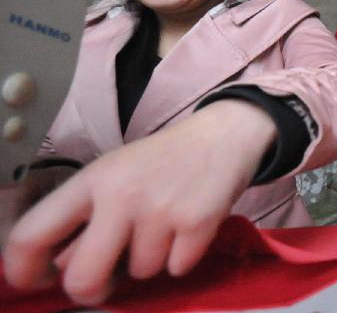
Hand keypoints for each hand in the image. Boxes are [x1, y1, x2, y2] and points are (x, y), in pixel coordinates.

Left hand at [2, 100, 275, 305]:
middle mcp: (121, 194)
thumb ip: (86, 218)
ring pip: (139, 273)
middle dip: (92, 290)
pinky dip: (183, 257)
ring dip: (151, 261)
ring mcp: (161, 210)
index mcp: (92, 180)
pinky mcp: (197, 222)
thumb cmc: (163, 160)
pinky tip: (188, 228)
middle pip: (83, 277)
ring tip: (164, 227)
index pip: (32, 233)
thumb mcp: (115, 175)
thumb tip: (61, 265)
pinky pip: (176, 269)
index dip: (23, 269)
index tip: (38, 278)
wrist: (223, 135)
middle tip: (105, 281)